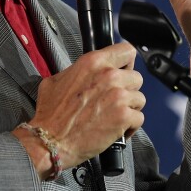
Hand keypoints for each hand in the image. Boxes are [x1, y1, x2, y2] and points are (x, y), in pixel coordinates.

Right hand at [14, 42, 144, 177]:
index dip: (127, 63)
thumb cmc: (51, 113)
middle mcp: (110, 75)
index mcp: (94, 62)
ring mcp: (119, 96)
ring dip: (130, 108)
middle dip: (128, 89)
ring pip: (140, 98)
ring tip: (116, 116)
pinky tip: (118, 130)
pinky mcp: (124, 117)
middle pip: (136, 77)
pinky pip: (139, 118)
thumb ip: (78, 72)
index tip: (123, 71)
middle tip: (115, 100)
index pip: (126, 51)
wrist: (51, 140)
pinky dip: (131, 126)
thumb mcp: (57, 80)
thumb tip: (87, 73)